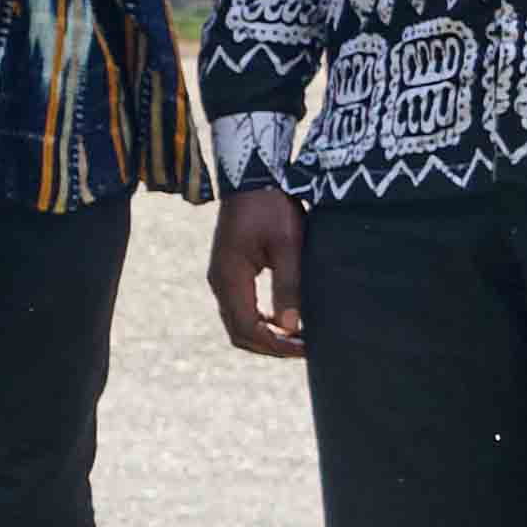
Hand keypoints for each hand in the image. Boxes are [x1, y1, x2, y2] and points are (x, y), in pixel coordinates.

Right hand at [208, 185, 305, 357]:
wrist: (252, 178)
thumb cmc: (271, 207)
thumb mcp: (288, 245)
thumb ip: (288, 286)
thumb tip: (292, 327)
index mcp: (230, 276)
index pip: (248, 327)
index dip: (276, 344)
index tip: (306, 347)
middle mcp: (220, 282)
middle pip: (239, 332)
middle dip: (270, 346)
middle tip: (305, 348)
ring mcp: (221, 277)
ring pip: (238, 323)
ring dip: (266, 335)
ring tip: (298, 337)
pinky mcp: (229, 272)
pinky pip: (240, 309)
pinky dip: (260, 322)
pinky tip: (284, 319)